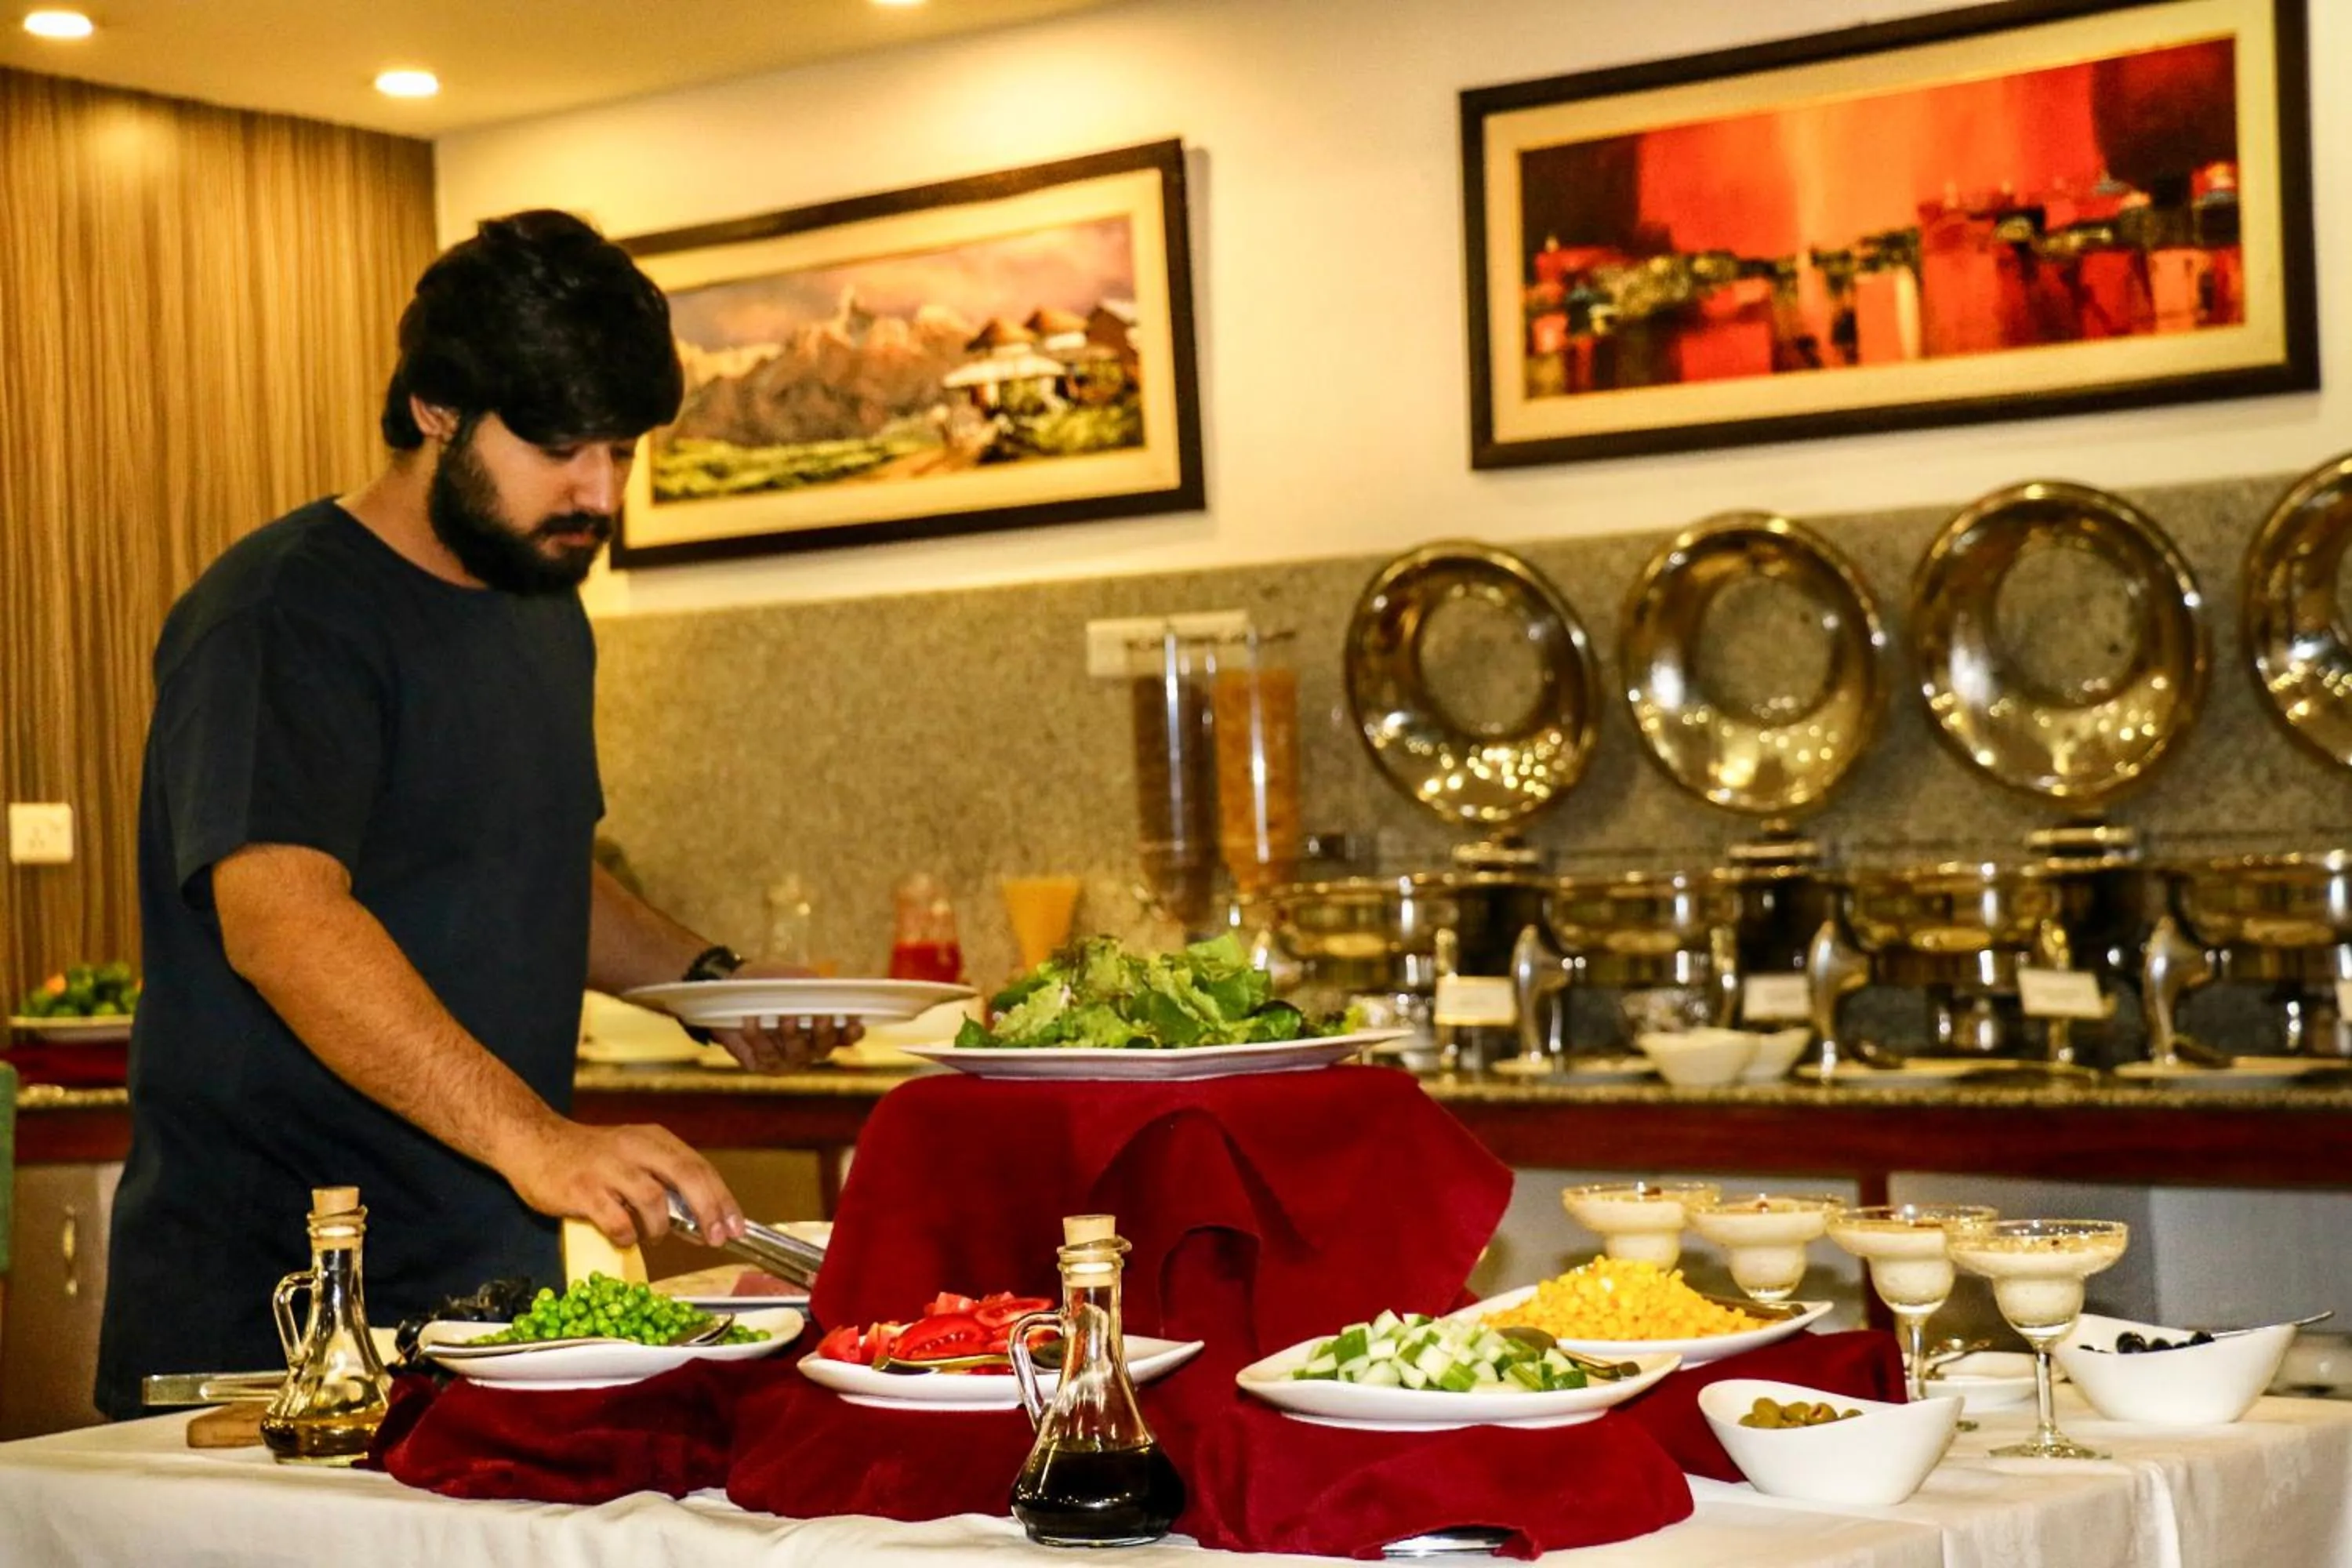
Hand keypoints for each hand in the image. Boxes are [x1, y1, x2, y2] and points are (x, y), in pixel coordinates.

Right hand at [500, 1117, 744, 1249]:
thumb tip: (700, 1218)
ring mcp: (608, 1169)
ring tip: (654, 1234)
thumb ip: (664, 1179)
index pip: (699, 1168)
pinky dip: (627, 1234)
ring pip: (654, 1201)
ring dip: (661, 1226)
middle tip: (715, 1239)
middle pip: (686, 1178)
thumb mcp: (633, 1154)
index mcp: (653, 1139)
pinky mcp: (583, 1190)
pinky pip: (617, 1220)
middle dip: (708, 1212)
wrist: (534, 1142)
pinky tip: (625, 1236)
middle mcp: (635, 1149)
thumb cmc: (588, 1155)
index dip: (722, 1199)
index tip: (735, 1226)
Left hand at [710, 959, 864, 1071]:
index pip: (846, 1037)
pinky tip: (751, 1021)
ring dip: (792, 1034)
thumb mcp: (796, 979)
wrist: (732, 990)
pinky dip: (757, 1036)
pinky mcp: (762, 1063)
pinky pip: (764, 1053)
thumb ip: (815, 987)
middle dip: (824, 1035)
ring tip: (785, 1017)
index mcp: (822, 1029)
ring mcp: (786, 1060)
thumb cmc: (771, 984)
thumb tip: (830, 991)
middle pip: (824, 1049)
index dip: (853, 1033)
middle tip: (822, 1020)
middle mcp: (808, 1049)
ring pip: (795, 1053)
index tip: (854, 1023)